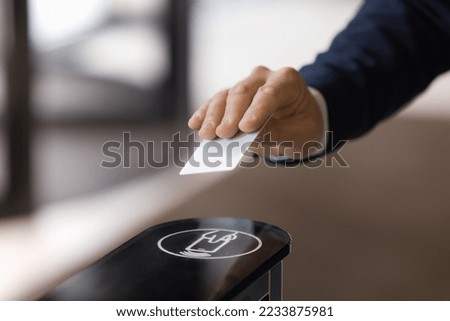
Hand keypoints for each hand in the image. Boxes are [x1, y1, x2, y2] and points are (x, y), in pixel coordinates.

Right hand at [188, 66, 323, 158]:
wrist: (300, 119)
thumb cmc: (303, 125)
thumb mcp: (301, 135)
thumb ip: (278, 135)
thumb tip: (250, 140)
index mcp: (287, 81)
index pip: (270, 94)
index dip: (256, 110)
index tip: (244, 128)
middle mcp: (264, 77)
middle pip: (243, 92)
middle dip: (231, 114)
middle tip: (223, 134)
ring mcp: (245, 84)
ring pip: (225, 95)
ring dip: (213, 116)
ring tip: (206, 135)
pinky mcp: (231, 96)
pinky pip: (215, 102)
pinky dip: (205, 113)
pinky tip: (194, 124)